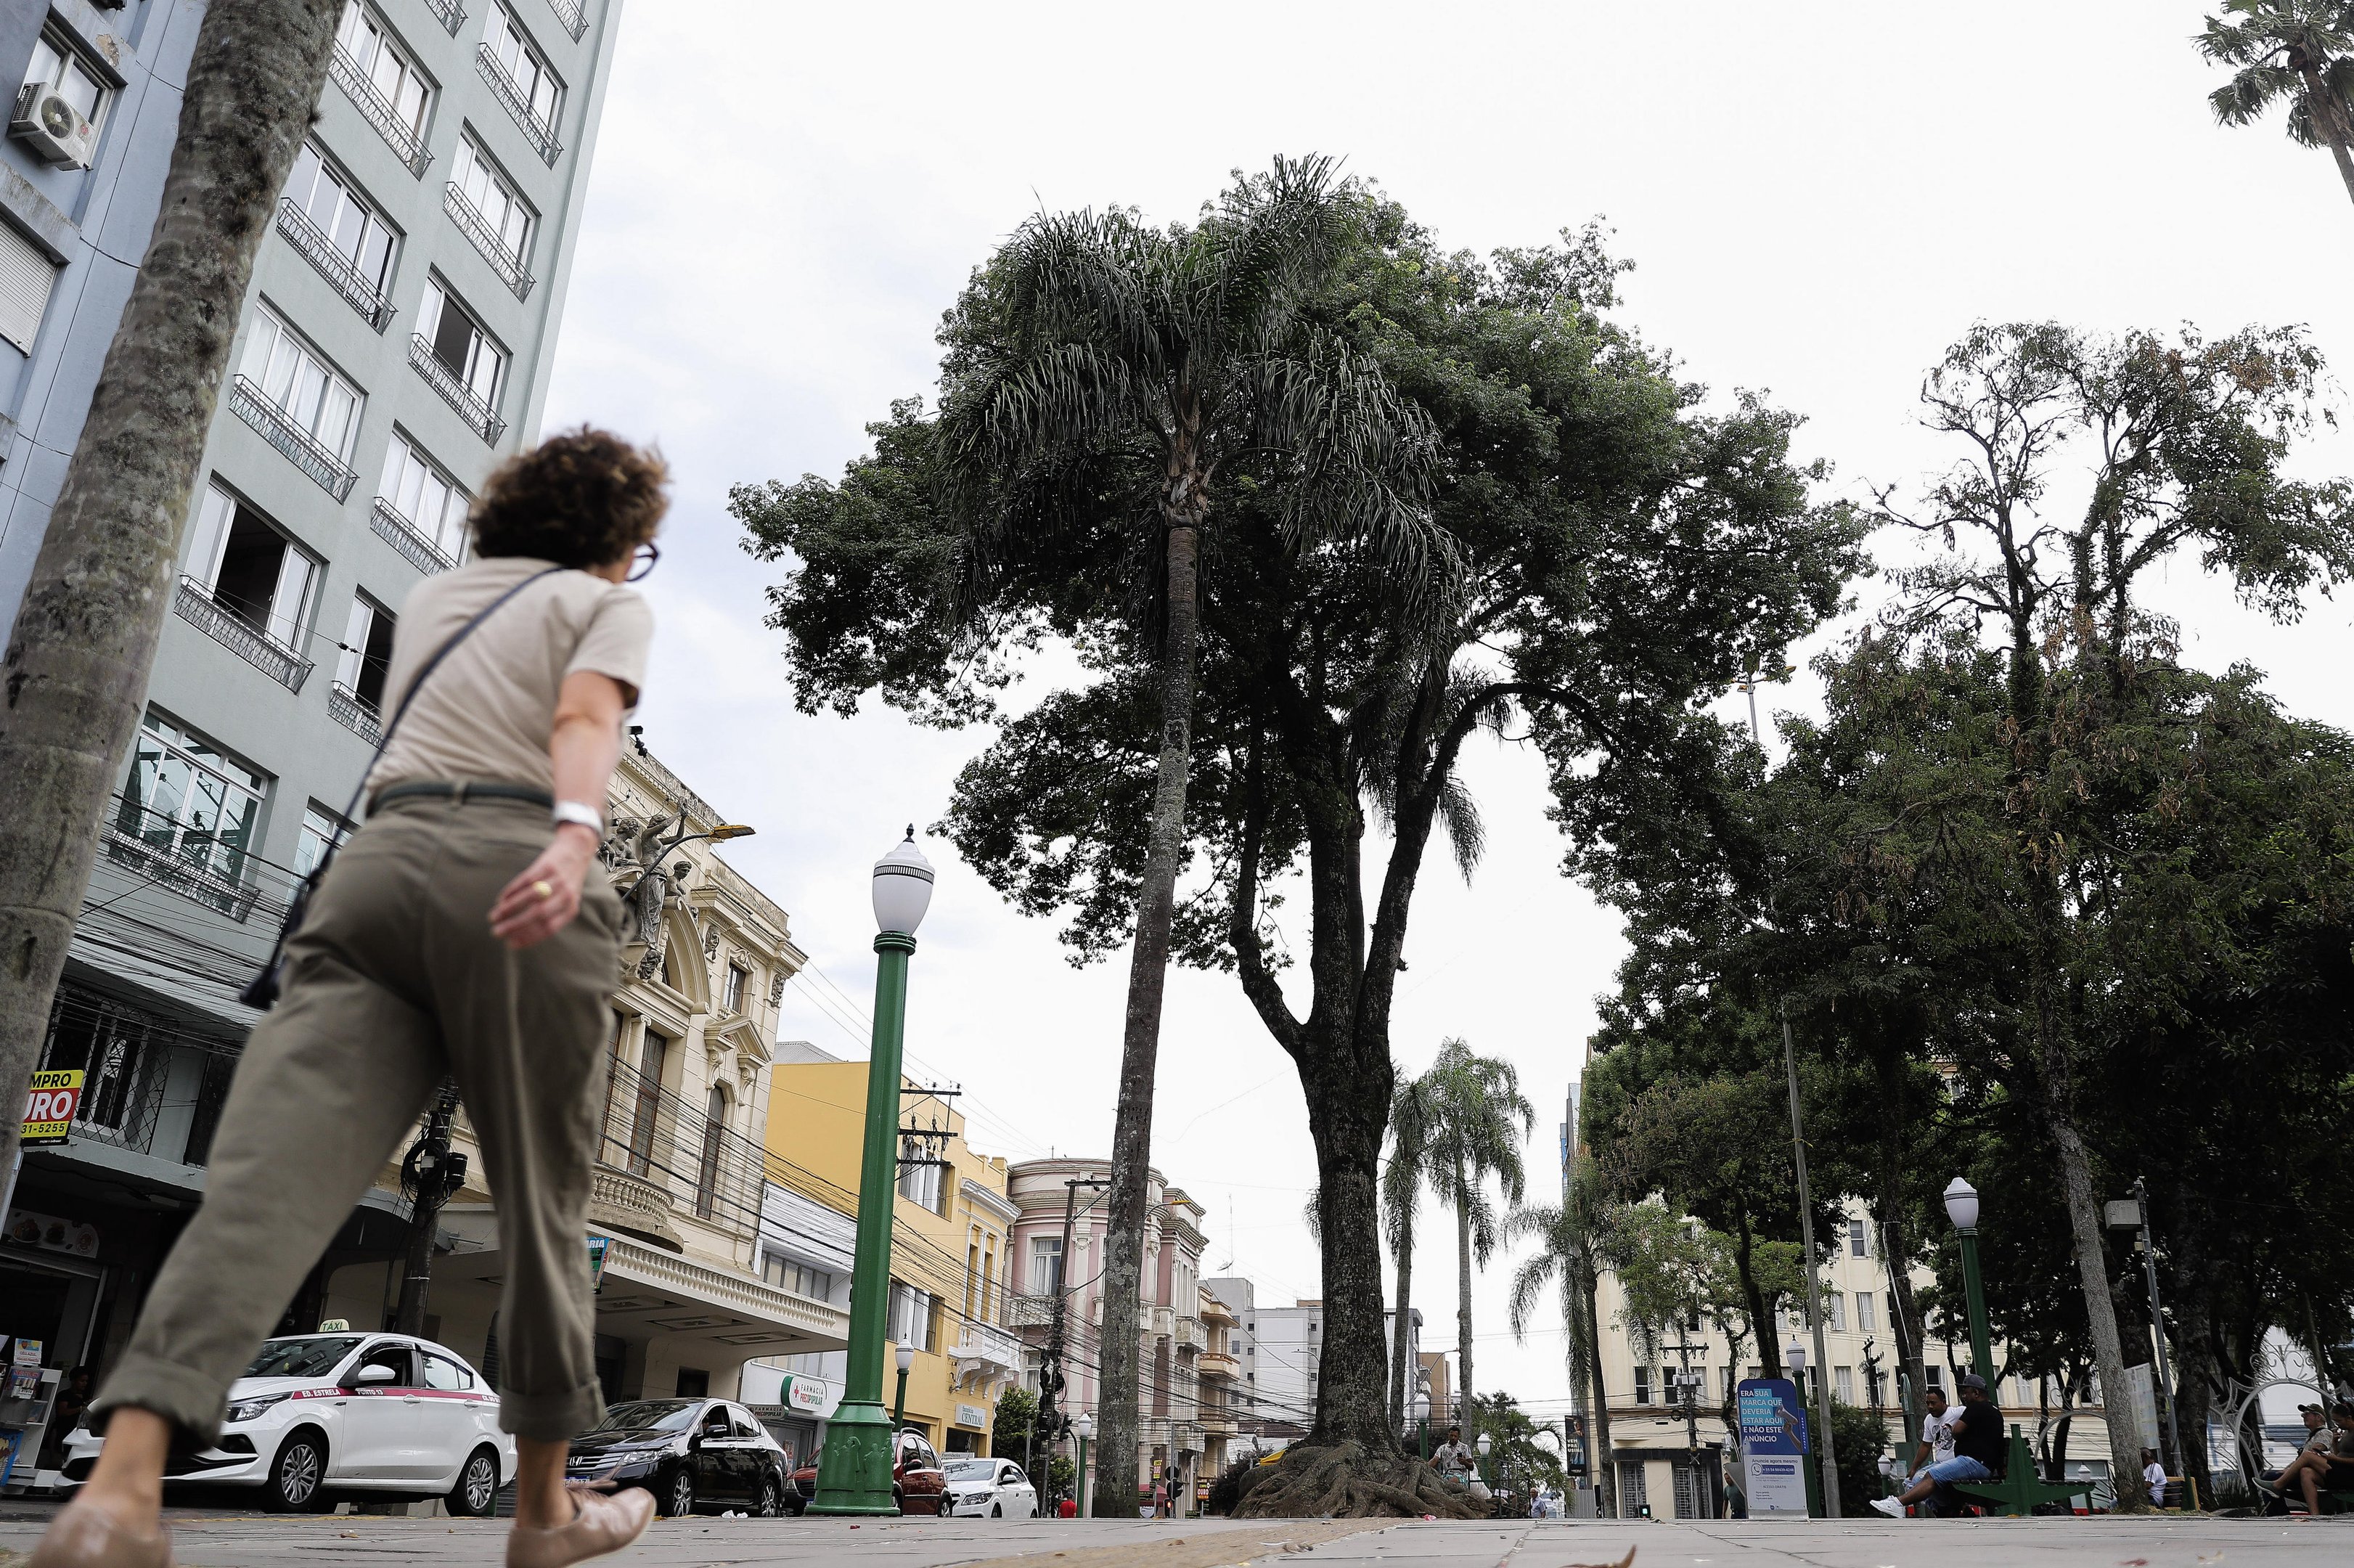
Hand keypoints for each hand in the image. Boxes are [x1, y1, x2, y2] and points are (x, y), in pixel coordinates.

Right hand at [489, 823, 600, 949]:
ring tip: (494, 916)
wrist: (578, 849)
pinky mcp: (547, 865)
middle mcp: (566, 895)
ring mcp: (556, 879)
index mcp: (571, 908)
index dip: (528, 938)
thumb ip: (550, 915)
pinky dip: (511, 891)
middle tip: (497, 933)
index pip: (549, 928)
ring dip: (508, 909)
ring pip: (529, 897)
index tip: (510, 944)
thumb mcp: (566, 900)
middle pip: (538, 914)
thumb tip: (521, 934)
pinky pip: (525, 880)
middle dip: (515, 925)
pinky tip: (500, 899)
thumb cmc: (566, 881)